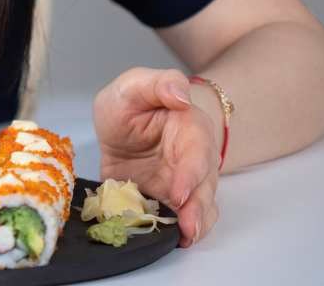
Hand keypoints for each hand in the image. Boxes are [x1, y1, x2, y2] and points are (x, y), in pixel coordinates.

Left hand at [92, 67, 219, 247]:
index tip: (178, 192)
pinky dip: (182, 232)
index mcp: (189, 126)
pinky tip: (175, 241)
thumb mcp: (133, 86)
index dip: (191, 173)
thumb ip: (158, 84)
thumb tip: (181, 95)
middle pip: (204, 184)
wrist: (118, 125)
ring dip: (196, 223)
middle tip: (187, 225)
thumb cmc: (129, 103)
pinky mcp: (169, 201)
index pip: (198, 150)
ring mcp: (184, 182)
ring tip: (186, 237)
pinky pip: (185, 219)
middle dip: (197, 206)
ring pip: (201, 206)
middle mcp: (193, 158)